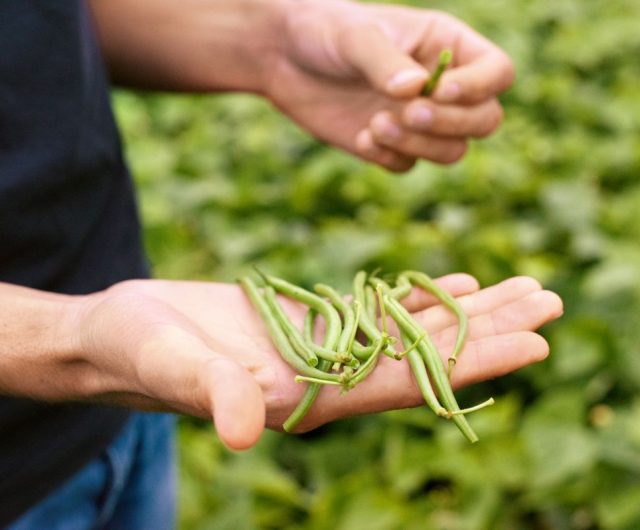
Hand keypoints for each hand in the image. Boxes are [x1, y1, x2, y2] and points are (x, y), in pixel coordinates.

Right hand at [67, 274, 559, 449]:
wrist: (122, 335)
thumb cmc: (137, 352)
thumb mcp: (170, 364)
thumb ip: (212, 392)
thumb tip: (248, 427)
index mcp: (306, 399)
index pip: (404, 384)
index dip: (468, 365)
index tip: (531, 342)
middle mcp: (327, 380)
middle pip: (425, 358)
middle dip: (488, 335)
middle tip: (550, 305)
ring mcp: (324, 352)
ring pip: (412, 333)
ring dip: (468, 314)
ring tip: (524, 290)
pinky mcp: (312, 324)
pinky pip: (382, 312)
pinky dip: (422, 299)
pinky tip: (458, 286)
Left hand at [266, 0, 513, 170]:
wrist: (283, 59)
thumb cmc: (324, 32)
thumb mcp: (355, 37)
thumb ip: (386, 62)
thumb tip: (416, 91)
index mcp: (447, 46)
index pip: (497, 72)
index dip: (479, 87)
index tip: (439, 89)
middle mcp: (441, 86)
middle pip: (484, 120)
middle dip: (450, 123)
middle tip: (408, 113)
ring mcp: (417, 120)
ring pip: (451, 151)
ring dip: (420, 146)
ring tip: (376, 124)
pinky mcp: (391, 146)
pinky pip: (408, 166)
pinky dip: (390, 158)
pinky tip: (362, 137)